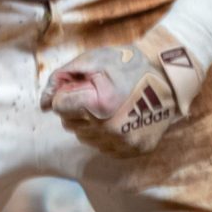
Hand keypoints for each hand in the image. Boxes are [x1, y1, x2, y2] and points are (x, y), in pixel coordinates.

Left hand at [41, 23, 205, 154]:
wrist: (168, 77)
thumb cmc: (127, 64)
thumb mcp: (92, 61)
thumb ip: (61, 79)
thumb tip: (43, 105)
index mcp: (98, 105)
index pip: (58, 107)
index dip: (67, 94)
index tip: (81, 86)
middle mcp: (110, 130)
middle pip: (69, 124)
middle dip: (75, 109)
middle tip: (94, 94)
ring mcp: (124, 143)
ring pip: (84, 137)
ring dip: (88, 123)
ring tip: (107, 106)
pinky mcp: (135, 151)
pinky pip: (104, 147)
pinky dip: (104, 135)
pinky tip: (117, 118)